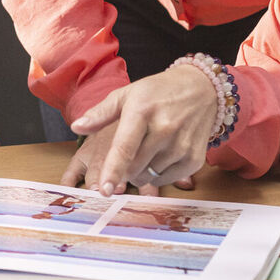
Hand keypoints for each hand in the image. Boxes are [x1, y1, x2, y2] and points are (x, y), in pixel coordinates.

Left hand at [67, 66, 217, 195]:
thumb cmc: (158, 93)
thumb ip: (100, 113)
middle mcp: (164, 129)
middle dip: (124, 168)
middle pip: (133, 168)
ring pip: (147, 176)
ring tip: (148, 148)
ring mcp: (181, 146)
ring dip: (140, 171)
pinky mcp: (194, 160)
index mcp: (142, 111)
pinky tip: (162, 154)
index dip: (112, 170)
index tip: (103, 190)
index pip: (124, 147)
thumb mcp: (127, 94)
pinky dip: (157, 173)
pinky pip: (165, 179)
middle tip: (130, 150)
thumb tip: (77, 127)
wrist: (202, 89)